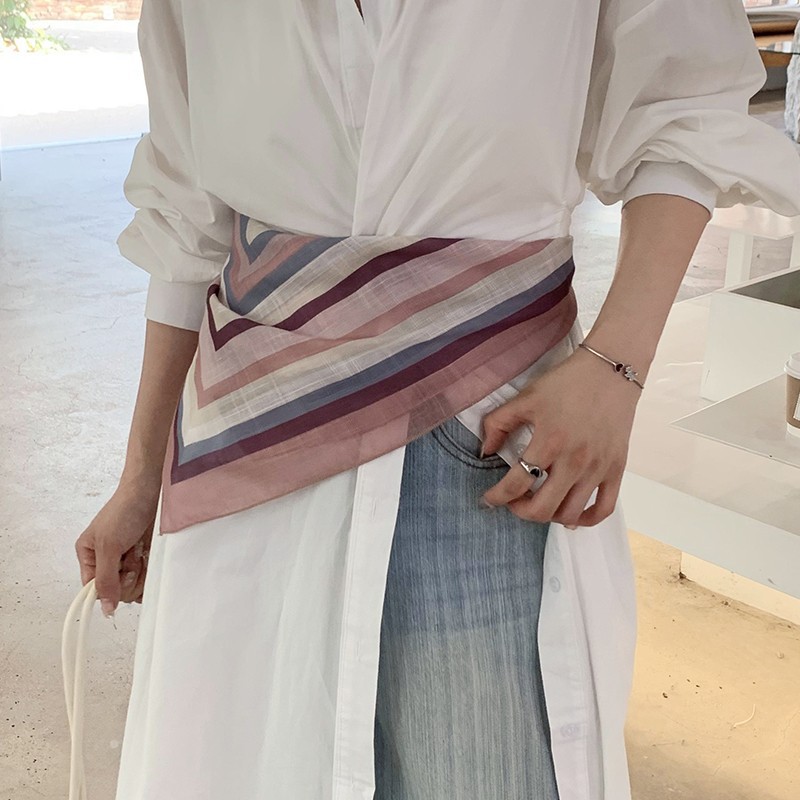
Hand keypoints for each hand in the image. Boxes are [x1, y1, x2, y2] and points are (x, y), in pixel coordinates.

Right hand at [75, 478, 160, 616]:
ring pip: (133, 588)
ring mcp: (127, 561)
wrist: (151, 492)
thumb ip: (105, 579)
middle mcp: (107, 561)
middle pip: (116, 591)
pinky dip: (151, 572)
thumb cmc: (124, 511)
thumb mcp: (109, 546)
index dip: (108, 588)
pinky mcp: (145, 559)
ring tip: (140, 551)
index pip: (93, 589)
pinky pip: (148, 580)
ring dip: (140, 573)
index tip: (119, 577)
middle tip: (131, 556)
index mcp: (89, 556)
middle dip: (126, 577)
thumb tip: (105, 608)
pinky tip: (150, 557)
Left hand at [480, 347, 641, 527]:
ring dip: (548, 516)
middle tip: (513, 502)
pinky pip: (603, 509)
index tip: (489, 499)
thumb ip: (498, 423)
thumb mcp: (525, 398)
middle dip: (520, 511)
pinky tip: (570, 515)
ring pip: (569, 513)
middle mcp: (574, 461)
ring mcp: (597, 468)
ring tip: (539, 503)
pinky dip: (584, 519)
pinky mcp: (616, 469)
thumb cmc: (566, 383)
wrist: (610, 370)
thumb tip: (485, 452)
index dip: (496, 497)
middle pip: (541, 509)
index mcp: (548, 442)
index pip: (515, 485)